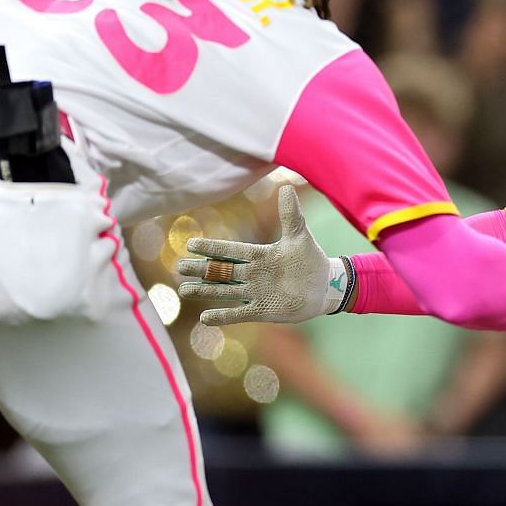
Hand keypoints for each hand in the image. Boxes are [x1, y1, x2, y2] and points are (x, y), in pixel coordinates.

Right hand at [177, 185, 344, 325]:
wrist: (326, 287)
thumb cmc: (311, 260)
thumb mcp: (300, 236)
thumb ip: (291, 215)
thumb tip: (286, 187)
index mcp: (259, 255)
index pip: (231, 250)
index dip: (212, 248)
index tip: (191, 244)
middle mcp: (253, 274)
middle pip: (221, 271)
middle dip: (201, 269)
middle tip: (179, 267)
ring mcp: (256, 293)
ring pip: (225, 291)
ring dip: (205, 290)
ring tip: (184, 289)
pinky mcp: (263, 310)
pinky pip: (239, 314)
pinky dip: (223, 316)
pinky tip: (204, 319)